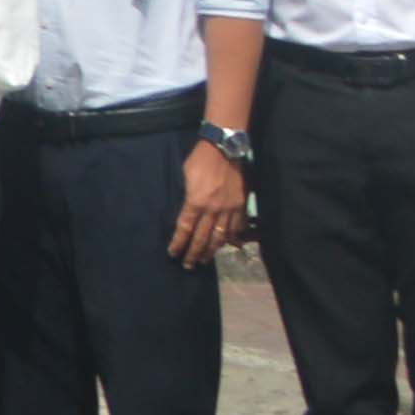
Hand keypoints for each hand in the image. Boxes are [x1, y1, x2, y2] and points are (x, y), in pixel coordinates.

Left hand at [169, 145, 248, 261]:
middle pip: (202, 237)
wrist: (224, 149)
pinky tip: (227, 245)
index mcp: (195, 202)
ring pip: (220, 236)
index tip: (173, 253)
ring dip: (212, 250)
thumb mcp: (186, 178)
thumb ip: (188, 198)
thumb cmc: (200, 160)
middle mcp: (212, 209)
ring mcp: (229, 209)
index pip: (185, 229)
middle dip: (194, 253)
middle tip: (189, 265)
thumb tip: (188, 213)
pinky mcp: (241, 205)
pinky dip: (232, 238)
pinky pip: (237, 227)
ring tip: (205, 260)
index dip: (179, 243)